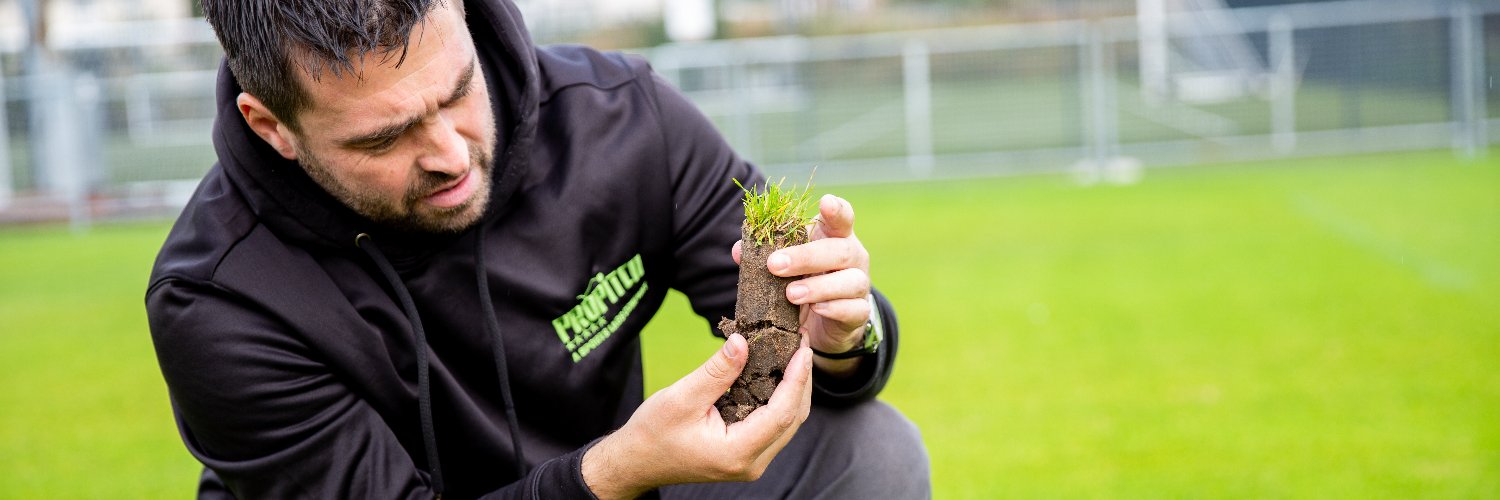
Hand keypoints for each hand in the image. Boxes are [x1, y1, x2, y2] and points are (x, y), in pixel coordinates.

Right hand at [581, 334, 813, 498]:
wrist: (637, 461)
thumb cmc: (653, 432)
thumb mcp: (682, 397)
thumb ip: (716, 371)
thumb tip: (743, 341)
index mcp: (737, 452)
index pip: (782, 413)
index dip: (797, 379)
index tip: (803, 349)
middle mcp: (751, 463)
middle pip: (792, 419)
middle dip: (801, 381)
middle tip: (801, 344)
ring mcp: (751, 462)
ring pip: (787, 424)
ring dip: (794, 390)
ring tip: (794, 355)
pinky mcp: (747, 455)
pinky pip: (775, 427)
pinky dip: (781, 400)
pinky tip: (778, 376)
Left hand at [733, 194, 870, 376]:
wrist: (828, 320)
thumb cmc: (806, 280)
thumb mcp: (788, 265)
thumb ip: (766, 255)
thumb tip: (739, 251)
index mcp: (835, 238)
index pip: (842, 218)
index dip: (836, 210)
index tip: (825, 202)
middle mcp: (853, 257)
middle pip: (840, 250)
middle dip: (806, 257)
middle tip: (775, 265)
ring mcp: (860, 285)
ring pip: (851, 281)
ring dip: (819, 287)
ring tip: (791, 294)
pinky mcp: (860, 312)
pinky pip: (855, 309)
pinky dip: (835, 308)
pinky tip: (817, 309)